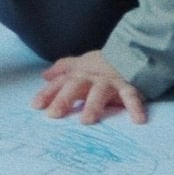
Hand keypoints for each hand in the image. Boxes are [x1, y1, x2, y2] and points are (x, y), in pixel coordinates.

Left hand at [32, 51, 147, 124]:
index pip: (60, 83)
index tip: (36, 106)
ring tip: (86, 120)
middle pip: (75, 85)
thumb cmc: (103, 64)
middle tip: (53, 114)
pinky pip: (131, 96)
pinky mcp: (128, 87)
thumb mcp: (82, 64)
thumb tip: (44, 75)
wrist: (132, 54)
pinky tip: (138, 120)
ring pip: (100, 92)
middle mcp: (92, 77)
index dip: (47, 93)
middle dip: (64, 98)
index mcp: (80, 73)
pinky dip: (135, 106)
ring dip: (93, 105)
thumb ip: (63, 70)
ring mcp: (110, 82)